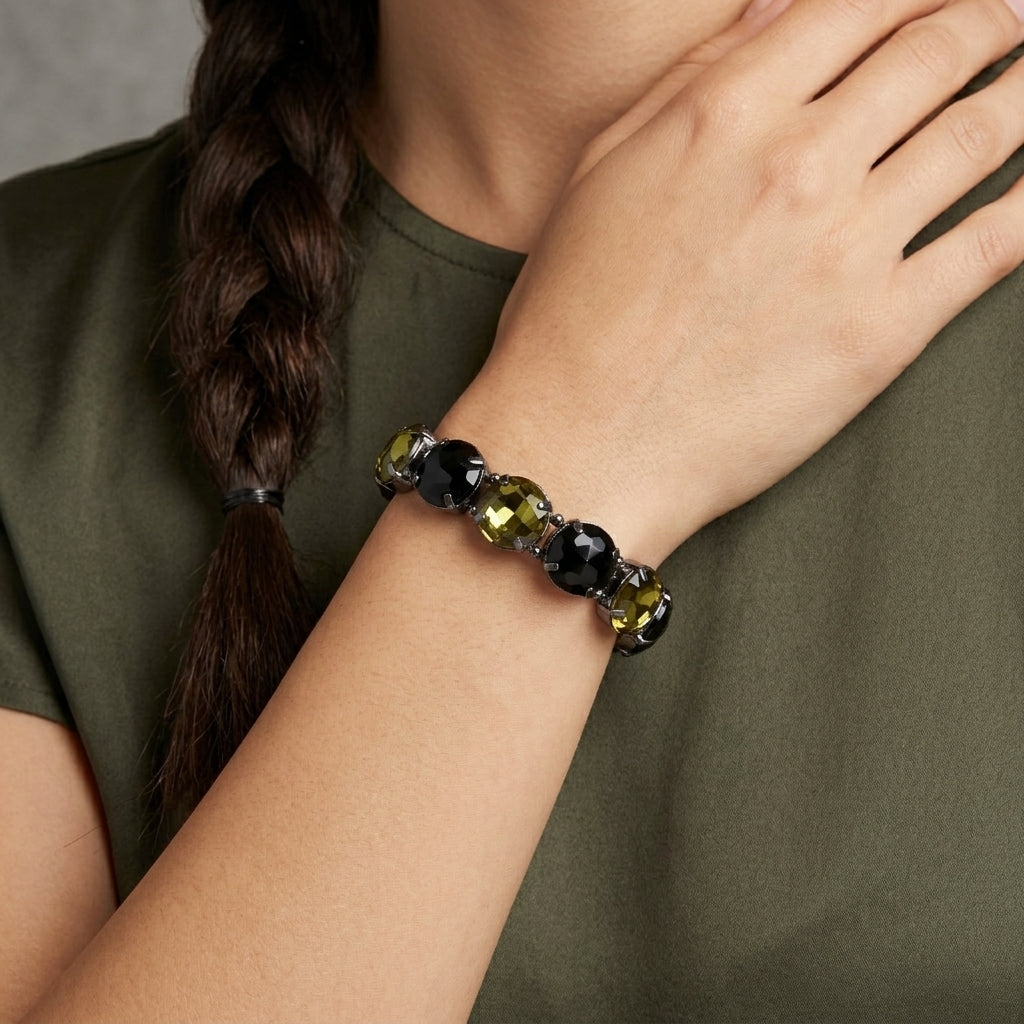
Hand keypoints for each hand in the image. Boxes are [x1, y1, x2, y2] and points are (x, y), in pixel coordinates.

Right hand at [444, 0, 1023, 564]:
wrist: (583, 443)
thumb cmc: (573, 315)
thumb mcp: (605, 170)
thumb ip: (693, 79)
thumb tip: (775, 9)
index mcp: (725, 113)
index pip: (859, 3)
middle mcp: (799, 163)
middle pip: (938, 52)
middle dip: (992, 17)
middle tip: (1017, 14)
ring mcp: (850, 247)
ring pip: (982, 135)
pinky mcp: (883, 332)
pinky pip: (995, 245)